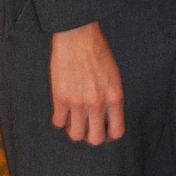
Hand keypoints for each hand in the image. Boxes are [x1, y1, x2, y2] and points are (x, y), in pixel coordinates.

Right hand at [49, 22, 124, 144]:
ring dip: (73, 130)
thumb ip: (111, 98)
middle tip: (86, 127)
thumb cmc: (97, 52)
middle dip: (90, 137)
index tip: (103, 130)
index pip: (117, 132)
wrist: (78, 36)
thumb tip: (106, 117)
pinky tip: (61, 110)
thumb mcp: (113, 76)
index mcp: (115, 98)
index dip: (109, 135)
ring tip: (72, 120)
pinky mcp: (60, 98)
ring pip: (75, 135)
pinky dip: (59, 119)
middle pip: (96, 139)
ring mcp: (78, 102)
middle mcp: (98, 104)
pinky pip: (58, 122)